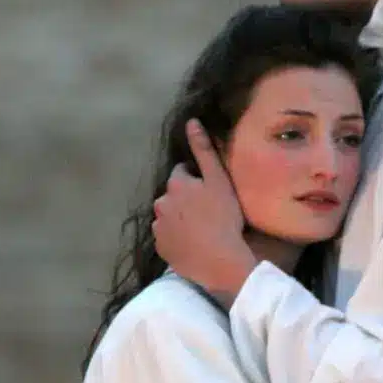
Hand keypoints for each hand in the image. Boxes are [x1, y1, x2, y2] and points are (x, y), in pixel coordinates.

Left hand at [152, 119, 258, 306]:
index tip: (212, 191)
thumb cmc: (224, 217)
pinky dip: (177, 236)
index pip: (183, 172)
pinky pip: (168, 236)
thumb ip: (204, 150)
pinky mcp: (161, 247)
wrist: (219, 260)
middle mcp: (161, 203)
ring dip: (180, 217)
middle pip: (174, 194)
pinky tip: (193, 242)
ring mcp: (159, 227)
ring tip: (202, 228)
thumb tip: (191, 121)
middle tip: (209, 210)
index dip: (198, 179)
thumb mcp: (219, 180)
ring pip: (169, 215)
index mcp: (175, 184)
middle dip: (186, 198)